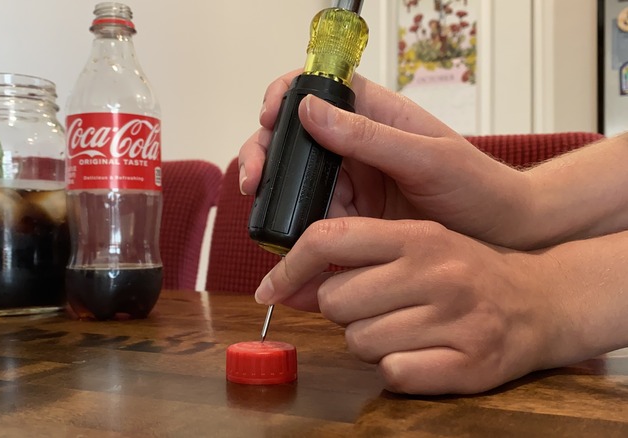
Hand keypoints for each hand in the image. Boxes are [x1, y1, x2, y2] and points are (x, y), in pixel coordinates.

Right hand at [239, 71, 533, 248]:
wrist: (502, 238)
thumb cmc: (477, 186)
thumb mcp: (426, 157)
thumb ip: (368, 135)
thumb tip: (310, 110)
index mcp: (375, 114)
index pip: (318, 89)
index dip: (286, 96)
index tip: (269, 117)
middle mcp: (356, 145)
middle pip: (293, 138)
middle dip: (264, 152)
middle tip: (254, 179)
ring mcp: (351, 182)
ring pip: (295, 181)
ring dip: (274, 194)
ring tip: (264, 214)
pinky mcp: (352, 217)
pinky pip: (312, 218)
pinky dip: (293, 228)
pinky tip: (285, 242)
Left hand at [254, 217, 557, 394]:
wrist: (539, 302)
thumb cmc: (462, 272)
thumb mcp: (413, 247)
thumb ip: (353, 260)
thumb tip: (286, 286)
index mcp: (416, 236)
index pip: (328, 238)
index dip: (288, 267)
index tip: (269, 289)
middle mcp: (436, 272)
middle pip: (336, 300)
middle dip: (342, 310)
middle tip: (373, 308)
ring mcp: (455, 317)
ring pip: (359, 341)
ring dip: (368, 341)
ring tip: (402, 328)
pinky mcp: (470, 361)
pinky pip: (393, 372)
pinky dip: (396, 368)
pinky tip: (420, 352)